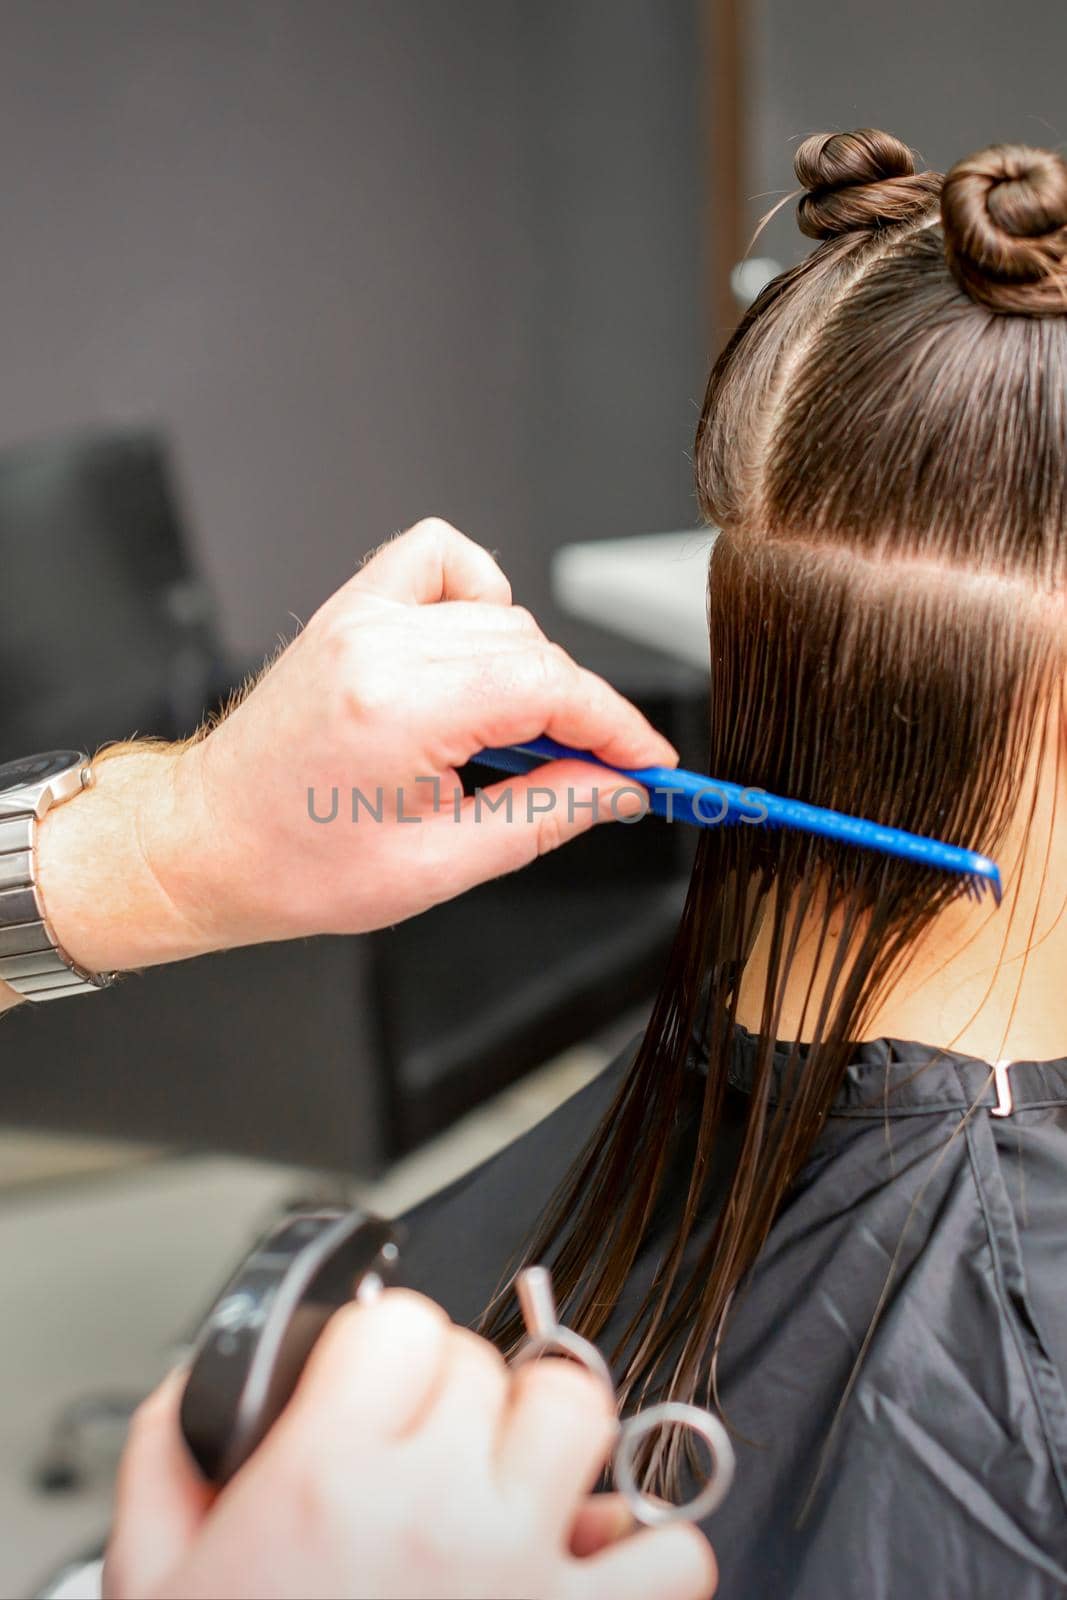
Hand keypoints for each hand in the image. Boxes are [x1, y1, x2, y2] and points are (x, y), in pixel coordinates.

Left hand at [30, 519, 676, 980]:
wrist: (207, 842)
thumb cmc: (297, 865)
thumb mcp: (440, 867)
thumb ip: (545, 815)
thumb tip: (618, 788)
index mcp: (399, 708)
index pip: (552, 688)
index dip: (619, 728)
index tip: (650, 763)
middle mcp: (379, 645)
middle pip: (534, 650)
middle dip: (579, 712)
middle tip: (595, 772)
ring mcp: (361, 618)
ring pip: (499, 611)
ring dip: (529, 669)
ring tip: (510, 738)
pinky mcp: (349, 610)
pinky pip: (440, 559)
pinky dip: (476, 597)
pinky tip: (471, 658)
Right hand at [104, 1291, 715, 1599]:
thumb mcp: (153, 1583)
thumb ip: (171, 1460)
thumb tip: (206, 1382)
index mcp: (326, 1483)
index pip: (401, 1323)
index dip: (386, 1351)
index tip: (379, 1388)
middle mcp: (438, 1513)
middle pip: (490, 1363)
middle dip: (457, 1402)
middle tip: (429, 1461)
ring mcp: (526, 1574)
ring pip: (584, 1415)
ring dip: (550, 1448)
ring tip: (510, 1496)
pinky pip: (672, 1553)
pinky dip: (640, 1557)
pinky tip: (578, 1575)